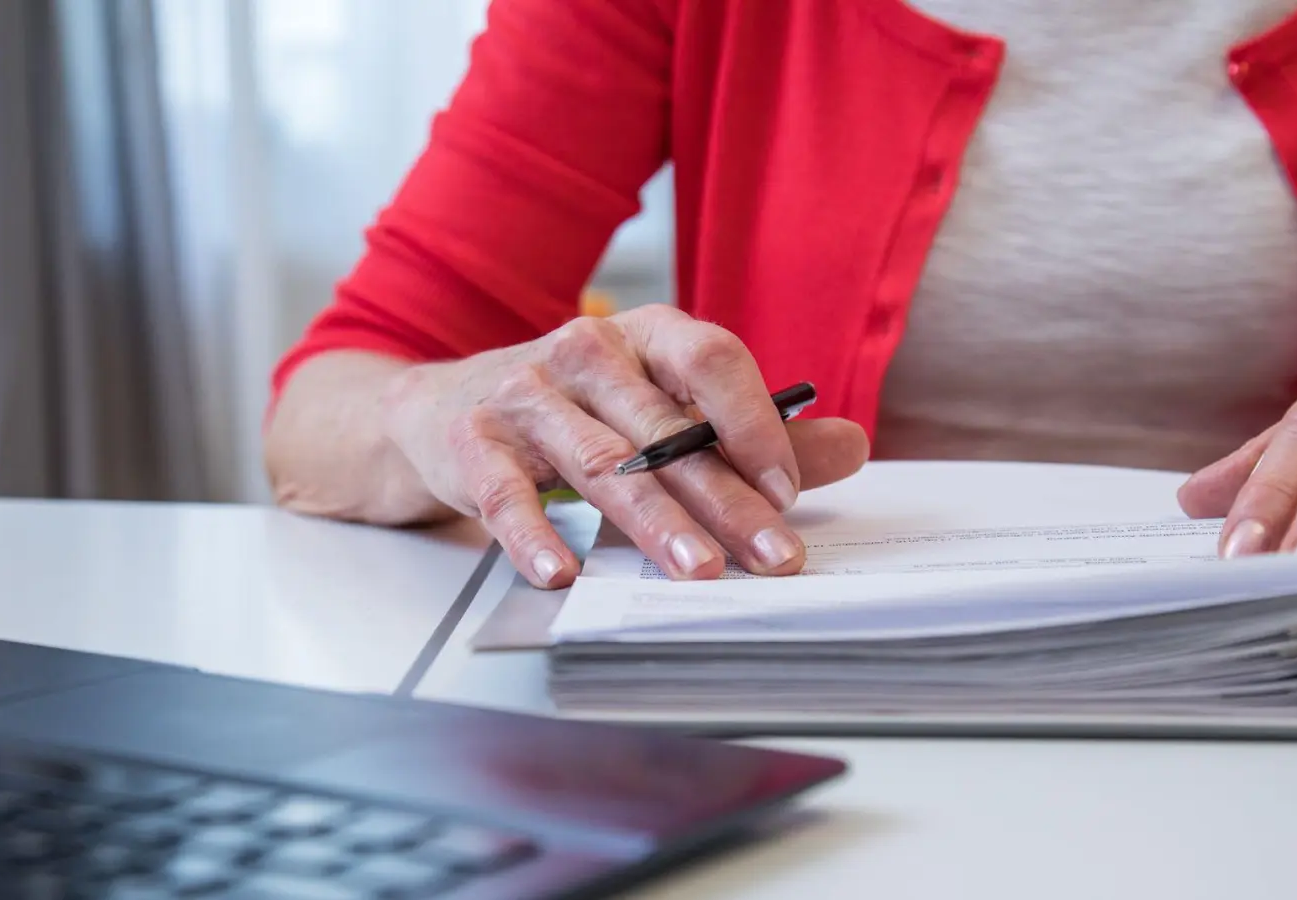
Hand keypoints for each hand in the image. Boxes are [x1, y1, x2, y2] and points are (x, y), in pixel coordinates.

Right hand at [379, 305, 868, 587]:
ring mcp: (525, 392)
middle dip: (725, 498)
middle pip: (665, 427)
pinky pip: (507, 494)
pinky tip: (561, 574)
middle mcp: (585, 350)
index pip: (711, 360)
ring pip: (600, 462)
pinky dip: (533, 536)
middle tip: (772, 556)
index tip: (790, 491)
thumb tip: (853, 446)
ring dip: (653, 521)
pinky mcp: (472, 440)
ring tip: (698, 570)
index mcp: (646, 334)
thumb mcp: (663, 408)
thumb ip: (753, 432)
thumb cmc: (577, 412)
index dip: (754, 423)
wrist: (443, 408)